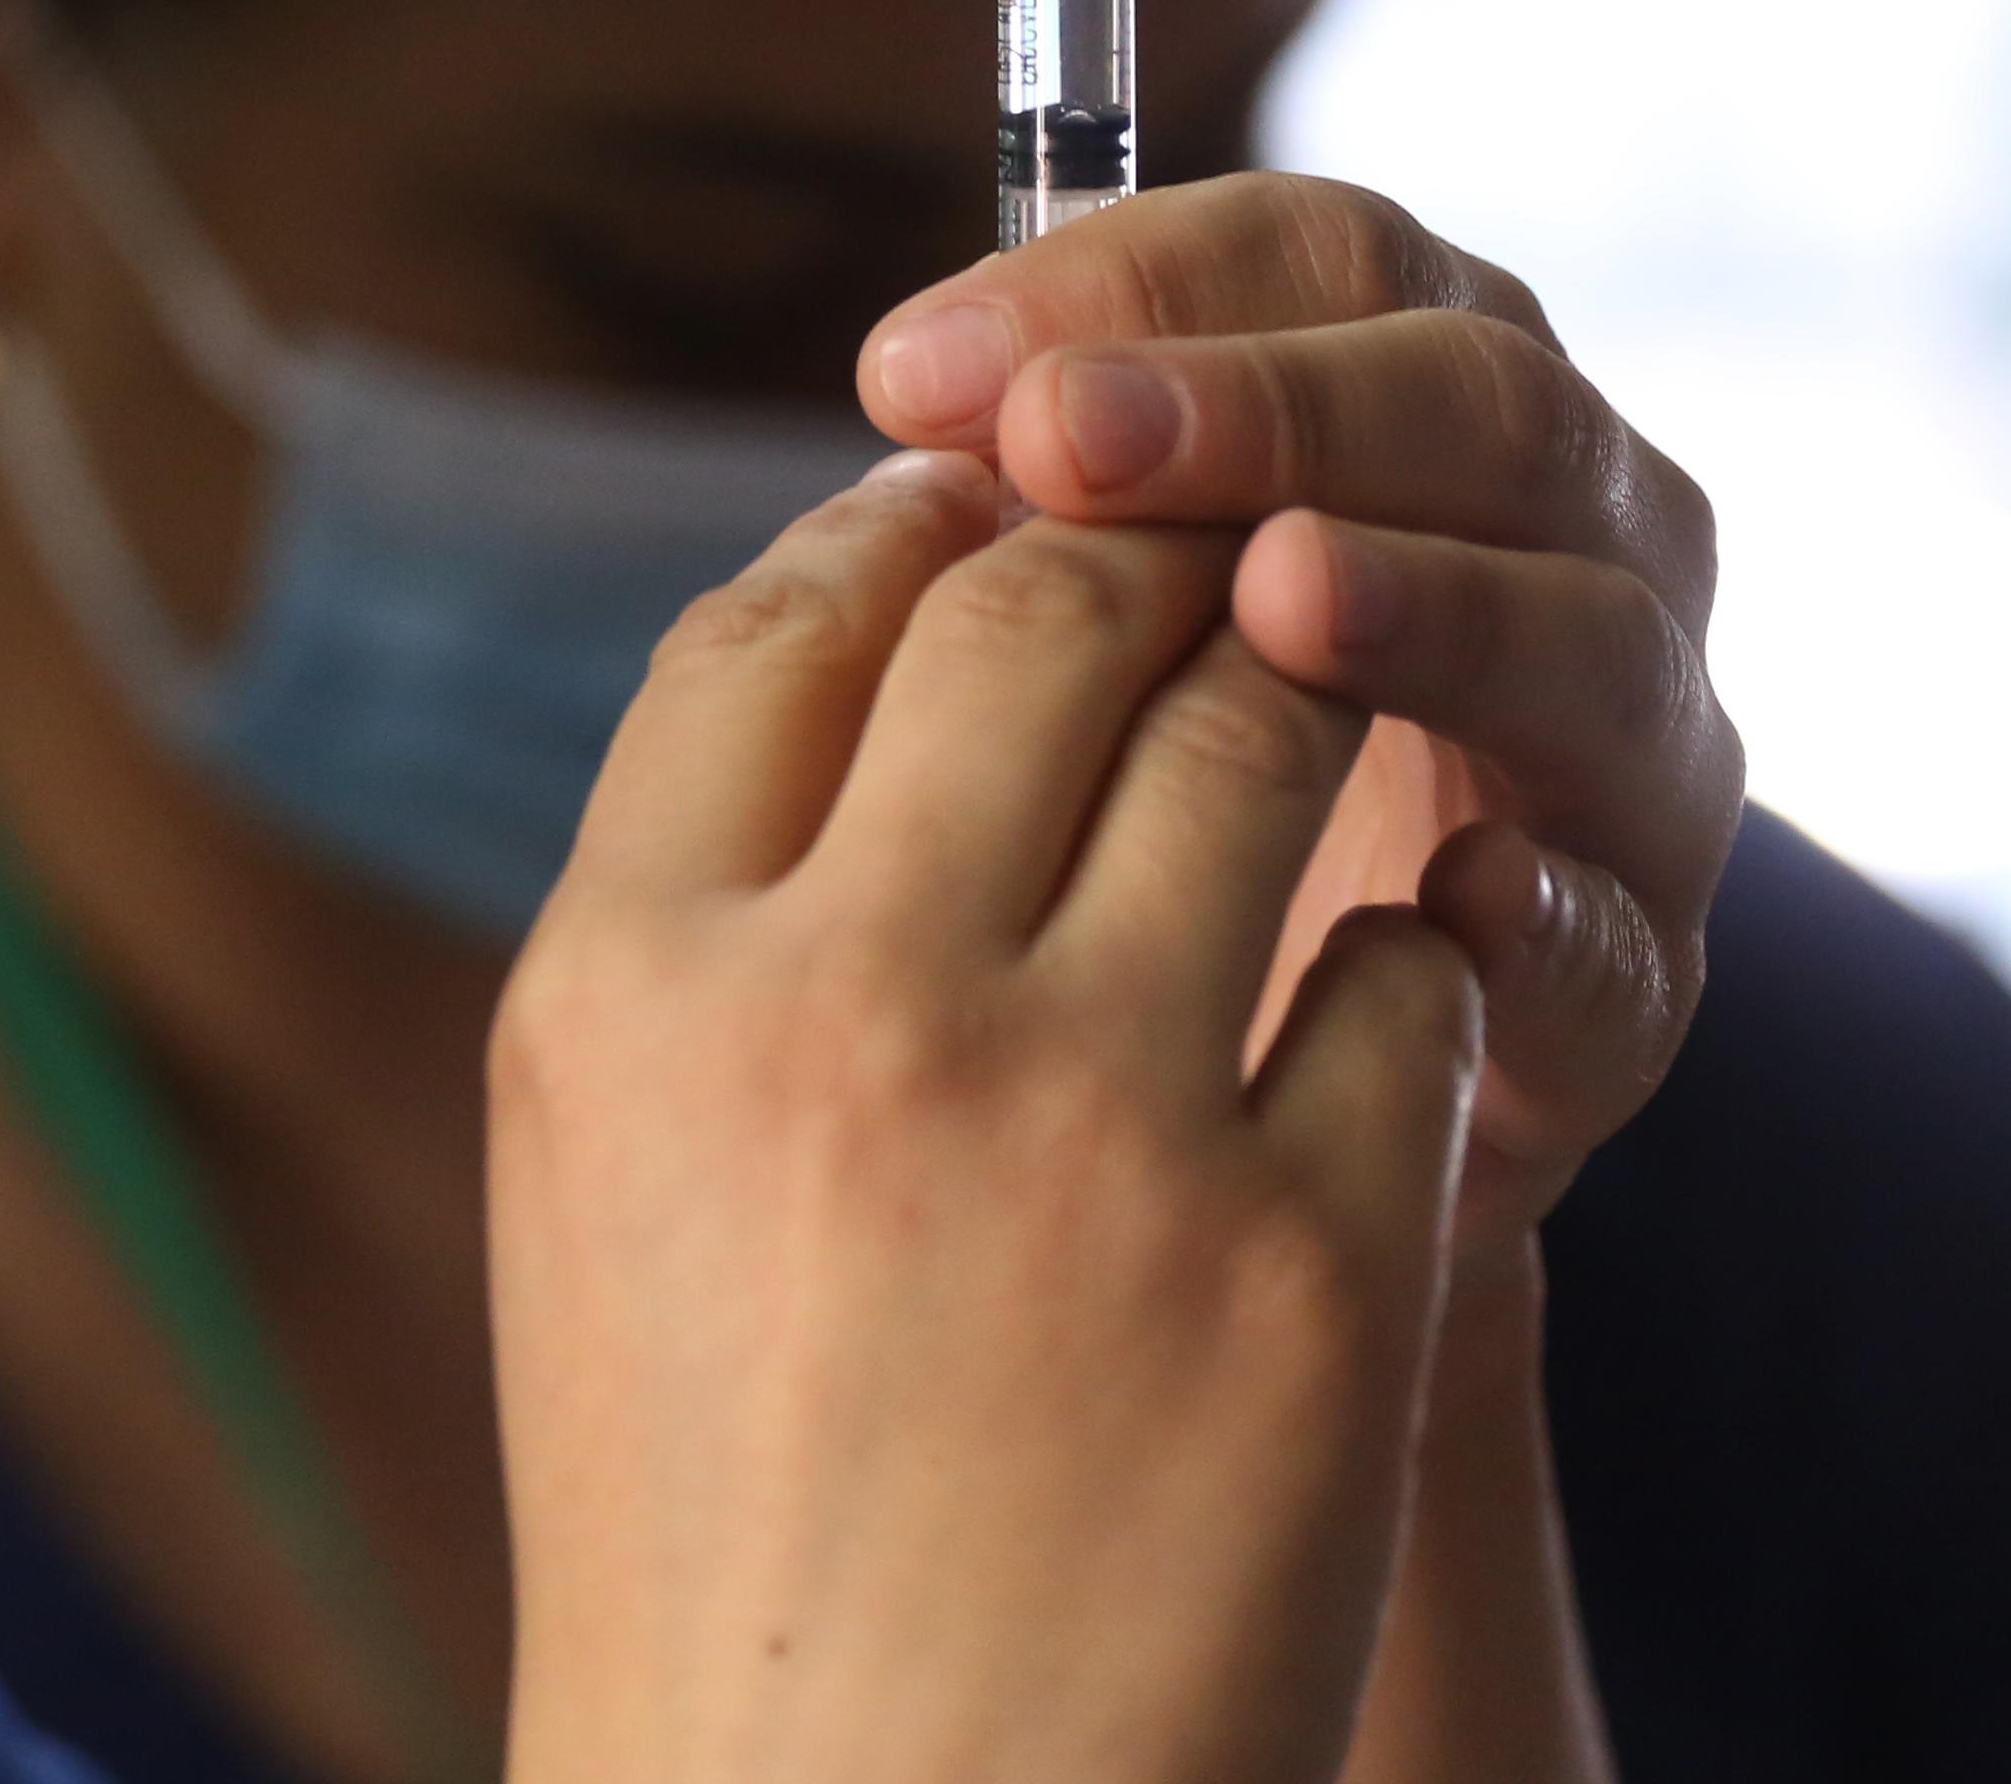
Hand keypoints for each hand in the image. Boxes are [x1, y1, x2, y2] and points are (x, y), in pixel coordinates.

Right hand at [491, 457, 1482, 1783]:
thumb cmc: (708, 1505)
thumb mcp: (602, 1169)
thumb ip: (703, 901)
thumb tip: (860, 625)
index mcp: (622, 984)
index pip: (779, 620)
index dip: (891, 520)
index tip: (963, 507)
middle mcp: (841, 1014)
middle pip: (1028, 611)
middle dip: (1126, 545)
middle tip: (1181, 554)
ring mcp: (1087, 1128)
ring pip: (1250, 734)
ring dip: (1287, 699)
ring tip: (1294, 729)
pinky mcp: (1316, 1263)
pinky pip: (1408, 972)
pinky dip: (1396, 960)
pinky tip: (1348, 1023)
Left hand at [856, 176, 1738, 1245]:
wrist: (1214, 1078)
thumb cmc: (1133, 754)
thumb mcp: (1075, 582)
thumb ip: (1035, 474)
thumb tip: (915, 385)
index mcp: (1417, 392)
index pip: (1325, 252)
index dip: (1138, 277)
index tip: (921, 362)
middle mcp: (1564, 533)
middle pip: (1478, 399)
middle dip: (1268, 403)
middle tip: (1066, 437)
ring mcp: (1622, 749)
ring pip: (1590, 633)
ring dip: (1431, 600)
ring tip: (1277, 592)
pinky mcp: (1629, 976)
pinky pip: (1618, 930)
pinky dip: (1548, 909)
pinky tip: (1451, 892)